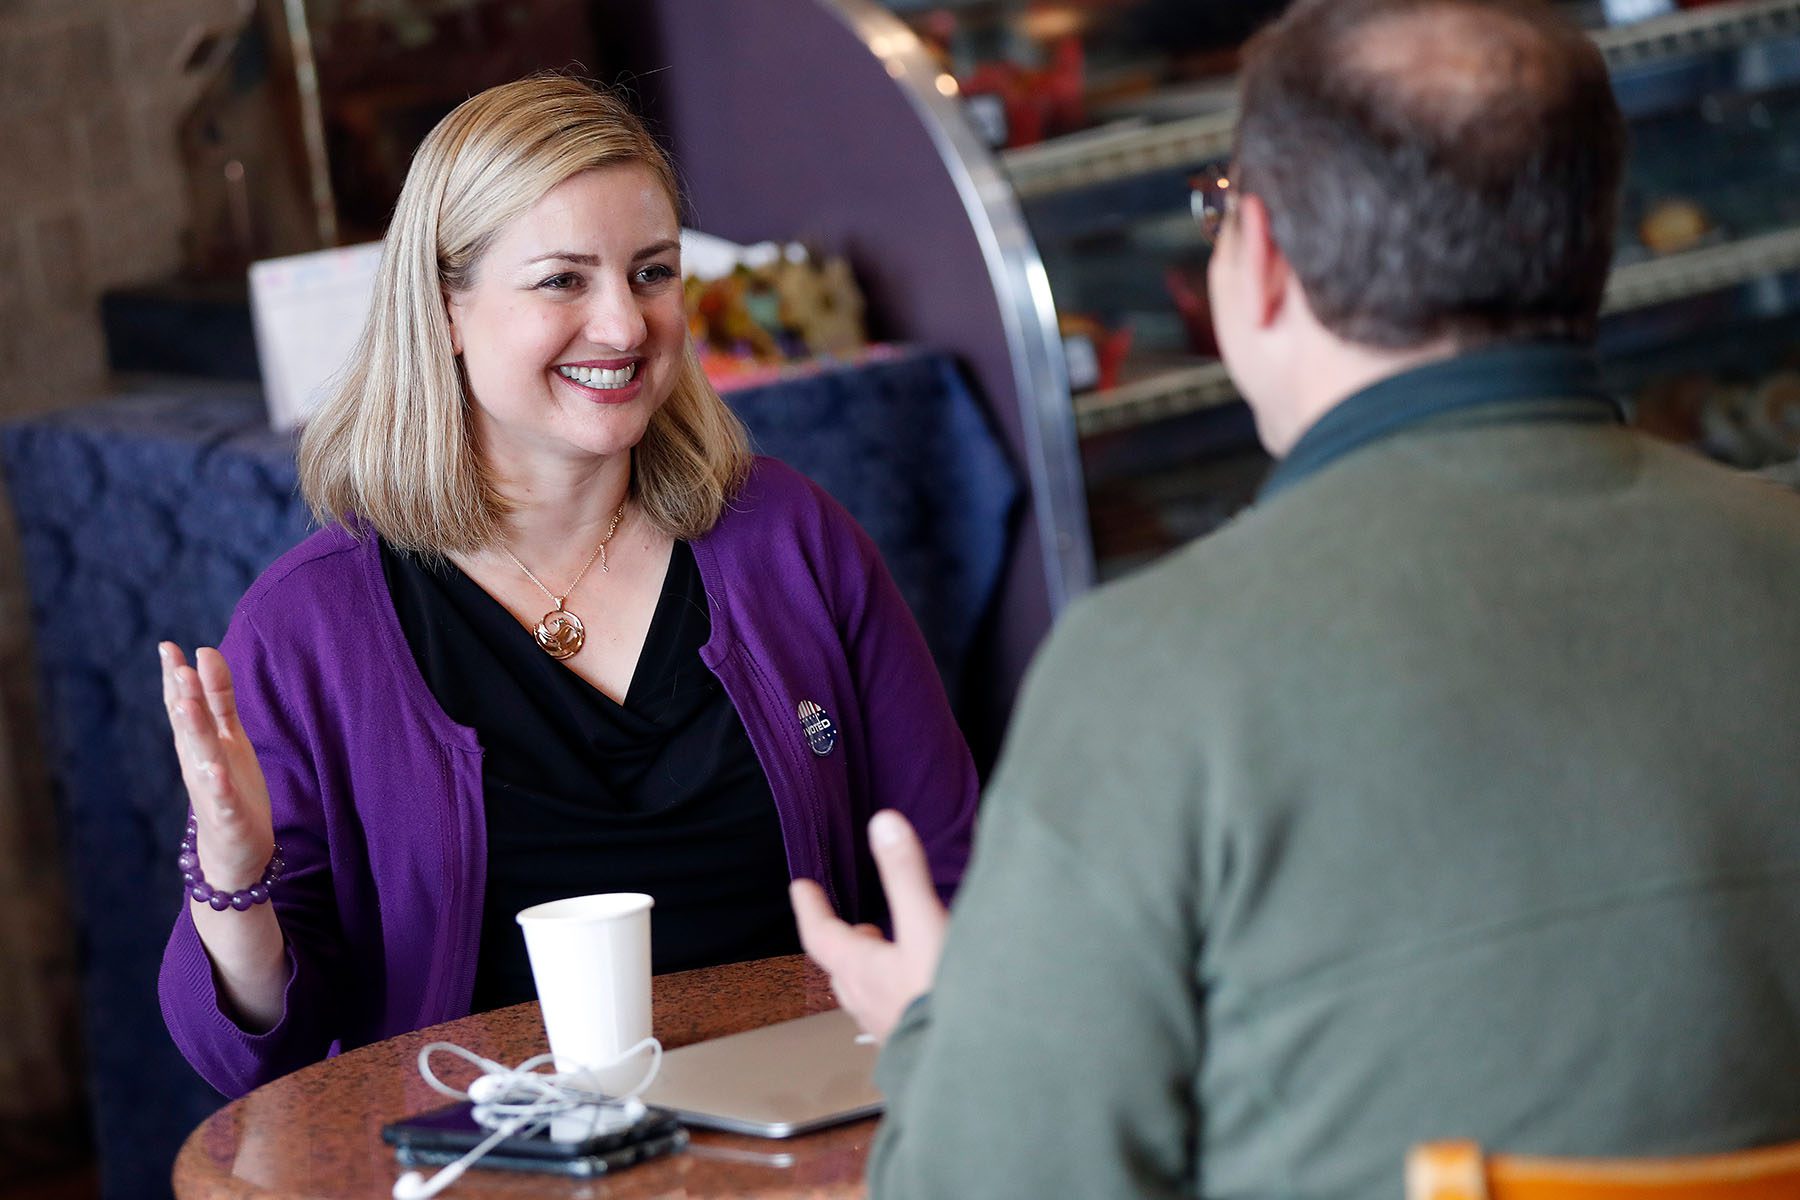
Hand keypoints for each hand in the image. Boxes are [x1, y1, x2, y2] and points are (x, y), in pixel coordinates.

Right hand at [160, 643, 274, 891]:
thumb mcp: (227, 737)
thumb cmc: (229, 786)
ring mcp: (211, 791)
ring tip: (188, 707)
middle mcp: (198, 764)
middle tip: (179, 668)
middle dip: (183, 699)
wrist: (233, 851)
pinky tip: (218, 772)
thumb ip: (217, 698)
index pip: (182, 706)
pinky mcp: (230, 818)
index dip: (175, 677)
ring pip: (202, 760)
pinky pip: (224, 801)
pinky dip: (220, 787)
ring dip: (194, 734)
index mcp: (198, 743)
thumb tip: (204, 652)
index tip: (168, 646)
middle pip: (189, 729)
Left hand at [790, 810, 947, 1043]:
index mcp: (860, 969)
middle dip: (847, 942)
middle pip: (843, 966)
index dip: (810, 908)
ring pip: (866, 992)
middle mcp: (866, 1000)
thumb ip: (906, 876)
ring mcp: (886, 1027)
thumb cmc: (944, 1001)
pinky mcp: (911, 1044)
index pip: (821, 934)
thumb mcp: (926, 926)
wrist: (974, 1067)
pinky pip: (891, 1013)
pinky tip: (918, 995)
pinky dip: (896, 995)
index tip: (801, 888)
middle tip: (853, 926)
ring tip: (888, 957)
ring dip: (871, 971)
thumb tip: (883, 824)